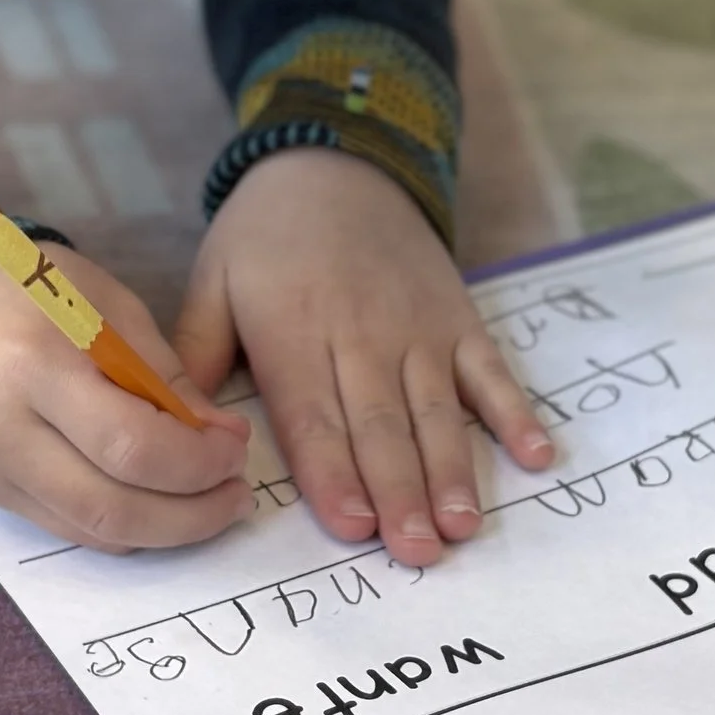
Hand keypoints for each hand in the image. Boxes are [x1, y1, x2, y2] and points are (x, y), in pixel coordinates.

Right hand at [0, 245, 251, 547]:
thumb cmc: (31, 289)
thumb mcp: (108, 305)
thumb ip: (165, 374)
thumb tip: (220, 439)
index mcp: (34, 365)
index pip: (131, 446)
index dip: (197, 463)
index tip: (235, 450)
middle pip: (111, 506)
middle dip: (191, 515)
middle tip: (236, 496)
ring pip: (90, 531)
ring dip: (163, 531)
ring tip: (208, 504)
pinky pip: (65, 529)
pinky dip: (121, 526)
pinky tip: (156, 503)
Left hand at [175, 148, 554, 563]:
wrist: (337, 161)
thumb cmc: (264, 236)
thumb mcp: (212, 281)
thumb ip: (194, 354)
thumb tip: (178, 429)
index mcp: (293, 331)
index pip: (314, 416)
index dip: (333, 474)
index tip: (353, 526)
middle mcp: (362, 334)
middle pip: (381, 425)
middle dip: (399, 493)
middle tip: (416, 553)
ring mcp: (419, 328)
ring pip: (436, 410)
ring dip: (452, 471)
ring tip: (461, 526)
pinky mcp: (460, 318)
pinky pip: (492, 371)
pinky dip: (516, 414)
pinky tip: (536, 457)